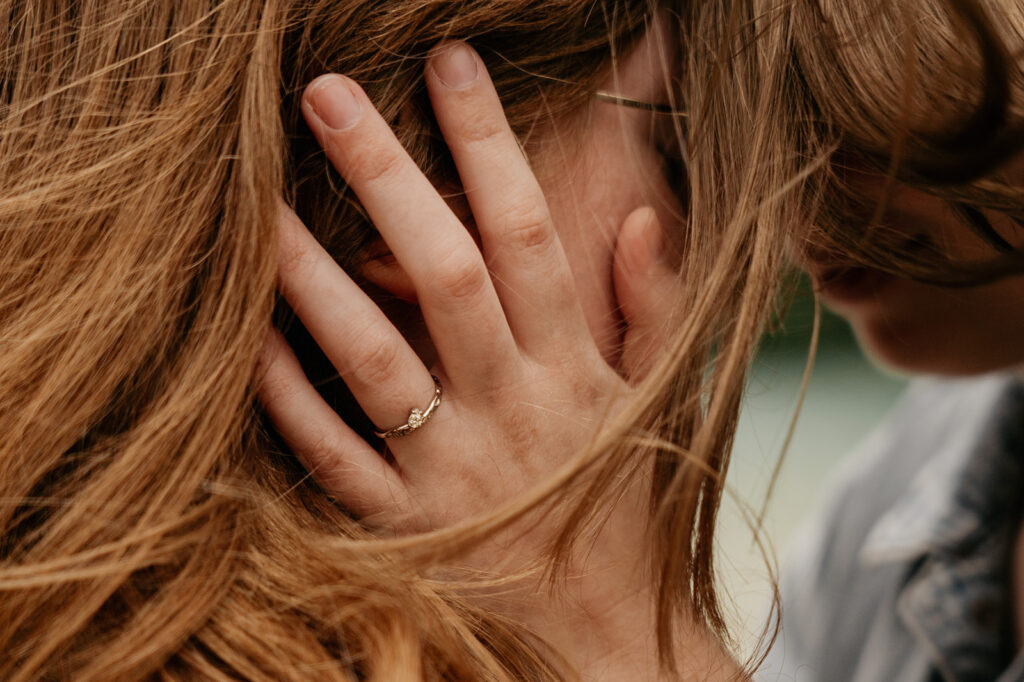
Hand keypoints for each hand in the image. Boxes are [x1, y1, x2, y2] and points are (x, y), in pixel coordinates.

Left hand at [259, 42, 696, 677]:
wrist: (607, 626)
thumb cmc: (629, 496)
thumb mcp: (660, 401)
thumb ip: (655, 308)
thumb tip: (643, 216)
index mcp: (573, 370)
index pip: (527, 236)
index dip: (488, 144)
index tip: (449, 65)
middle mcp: (511, 411)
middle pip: (445, 274)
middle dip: (386, 176)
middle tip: (325, 95)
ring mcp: (453, 471)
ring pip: (373, 359)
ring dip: (311, 276)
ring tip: (254, 198)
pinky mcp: (406, 526)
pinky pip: (335, 456)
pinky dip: (287, 395)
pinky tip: (246, 334)